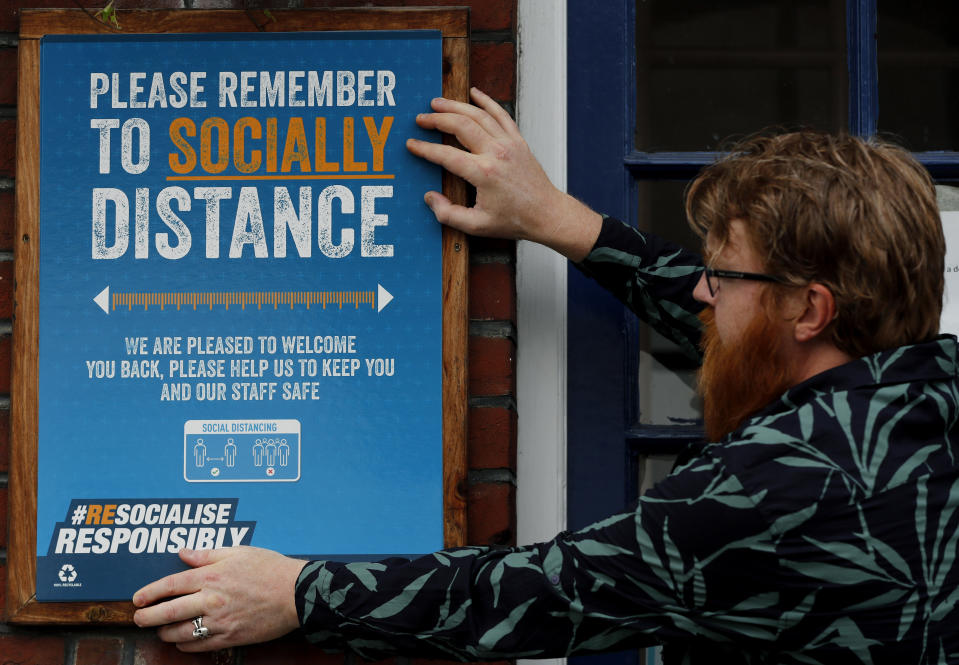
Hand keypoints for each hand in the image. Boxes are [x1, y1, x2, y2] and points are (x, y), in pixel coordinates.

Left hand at [132, 546, 307, 651]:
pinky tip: (182, 640)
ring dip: (164, 633)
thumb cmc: (268, 568)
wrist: (295, 593)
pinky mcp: (229, 637)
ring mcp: (219, 621)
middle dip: (147, 618)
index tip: (137, 599)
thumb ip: (206, 554)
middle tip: (138, 619)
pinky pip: (198, 646)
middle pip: (167, 612)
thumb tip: (183, 552)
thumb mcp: (237, 552)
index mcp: (210, 576)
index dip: (149, 593)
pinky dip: (185, 645)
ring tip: (161, 630)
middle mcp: (210, 600)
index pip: (169, 585)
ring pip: (179, 632)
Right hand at [406, 87, 601, 260]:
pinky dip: (487, 101)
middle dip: (437, 119)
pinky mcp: (518, 141)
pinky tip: (474, 93)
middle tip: (421, 118)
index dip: (425, 149)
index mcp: (483, 173)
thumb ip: (449, 214)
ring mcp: (509, 144)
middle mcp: (496, 153)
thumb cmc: (514, 220)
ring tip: (437, 102)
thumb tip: (430, 197)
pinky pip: (501, 114)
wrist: (546, 214)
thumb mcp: (477, 226)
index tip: (412, 144)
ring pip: (478, 115)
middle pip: (460, 126)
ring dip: (455, 106)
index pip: (446, 155)